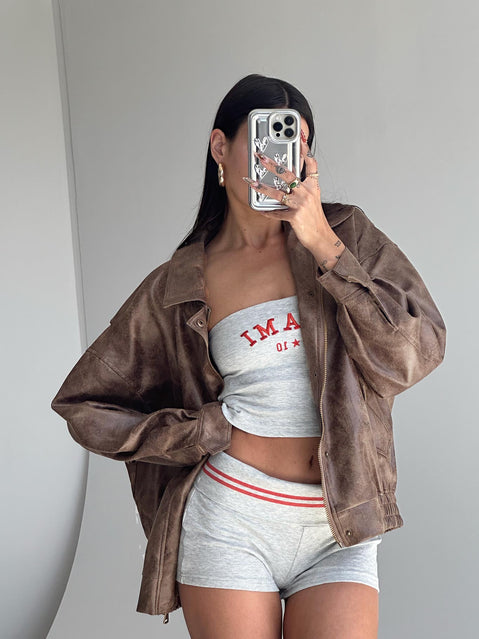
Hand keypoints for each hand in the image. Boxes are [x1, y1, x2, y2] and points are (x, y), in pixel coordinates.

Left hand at [242, 130, 344, 269]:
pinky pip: (276, 213)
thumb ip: (304, 185)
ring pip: (278, 193)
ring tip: (251, 182)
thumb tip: (290, 176)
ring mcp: (301, 204)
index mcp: (312, 186)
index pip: (310, 164)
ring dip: (262, 188)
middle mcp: (307, 192)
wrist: (321, 236)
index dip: (305, 150)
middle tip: (260, 157)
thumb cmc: (314, 218)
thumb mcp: (313, 198)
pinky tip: (258, 209)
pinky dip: (267, 212)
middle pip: (288, 174)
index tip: (298, 137)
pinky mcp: (294, 217)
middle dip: (272, 164)